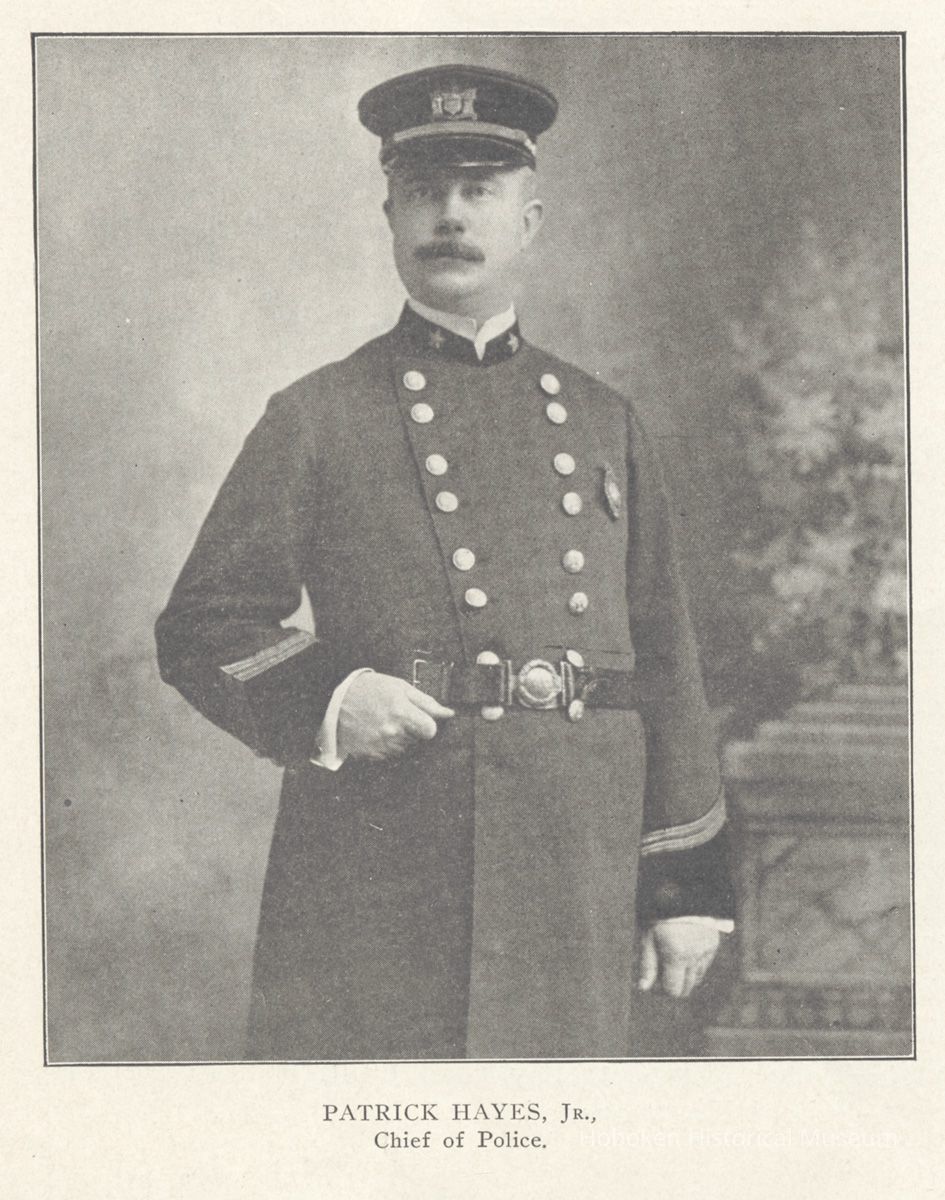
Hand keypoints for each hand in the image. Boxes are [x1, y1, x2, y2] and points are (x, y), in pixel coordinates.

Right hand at [337, 672, 454, 760]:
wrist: (334, 702)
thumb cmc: (369, 690)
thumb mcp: (399, 687)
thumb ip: (426, 702)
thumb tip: (448, 713)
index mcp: (401, 712)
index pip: (431, 730)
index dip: (428, 724)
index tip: (421, 719)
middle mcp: (392, 732)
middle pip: (418, 740)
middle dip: (413, 729)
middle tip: (396, 716)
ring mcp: (380, 746)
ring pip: (405, 748)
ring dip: (400, 738)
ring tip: (384, 722)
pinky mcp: (371, 756)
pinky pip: (389, 755)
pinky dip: (386, 746)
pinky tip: (376, 731)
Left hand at [637, 921, 720, 997]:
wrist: (682, 887)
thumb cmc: (658, 913)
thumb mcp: (647, 936)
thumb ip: (647, 964)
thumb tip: (643, 988)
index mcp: (677, 955)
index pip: (674, 990)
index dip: (662, 989)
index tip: (654, 980)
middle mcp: (695, 956)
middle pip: (687, 987)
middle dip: (674, 984)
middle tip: (662, 971)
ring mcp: (706, 950)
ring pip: (698, 977)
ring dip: (685, 975)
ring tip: (672, 958)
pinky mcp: (713, 943)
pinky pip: (705, 964)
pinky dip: (694, 964)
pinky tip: (684, 950)